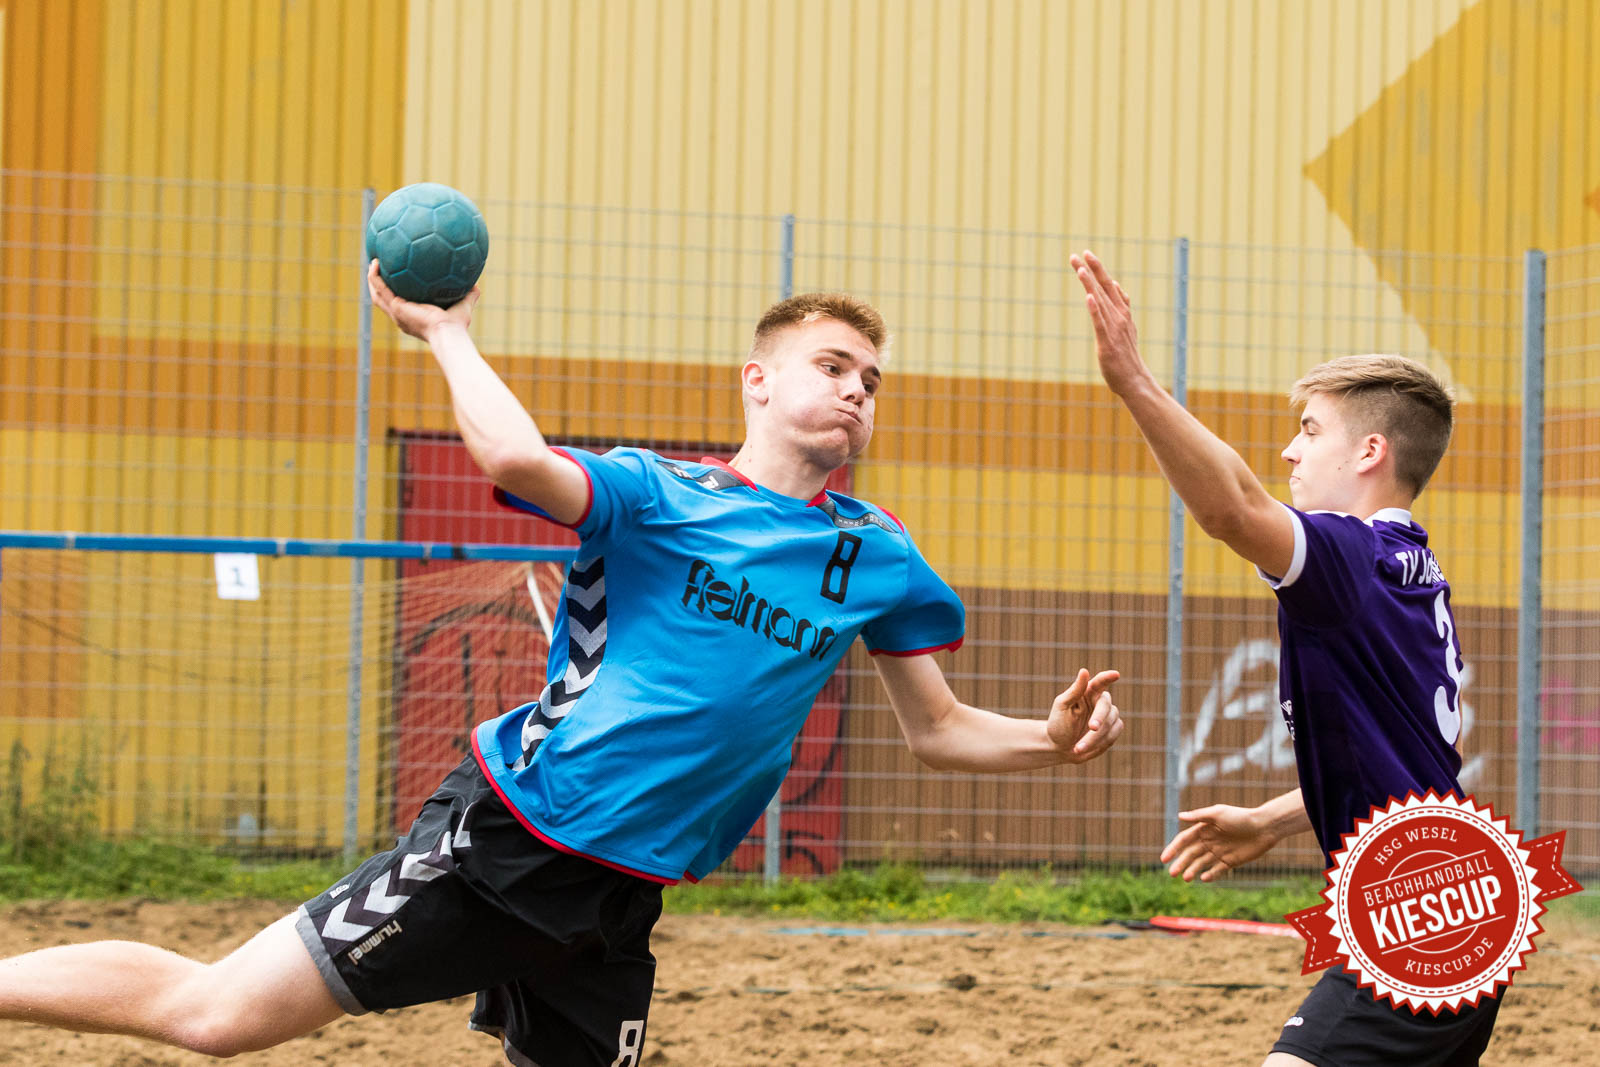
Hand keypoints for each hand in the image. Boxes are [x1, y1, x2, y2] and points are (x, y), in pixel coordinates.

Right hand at [368, 259, 479, 341]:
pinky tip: (376, 262)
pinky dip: (375, 276)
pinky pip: (380, 288)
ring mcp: (396, 313)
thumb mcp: (464, 305)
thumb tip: (476, 284)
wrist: (448, 332)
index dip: (395, 292)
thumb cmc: (456, 325)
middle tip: (379, 267)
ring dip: (372, 278)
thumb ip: (468, 295)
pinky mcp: (395, 307)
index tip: (395, 279)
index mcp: (413, 317)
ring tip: (373, 262)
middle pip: (383, 299)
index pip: (400, 304)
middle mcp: (401, 316)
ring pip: (377, 294)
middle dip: (379, 284)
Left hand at [1046, 668, 1122, 763]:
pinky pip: (1113, 735)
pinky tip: (1086, 748)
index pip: (1099, 682)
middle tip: (1092, 727)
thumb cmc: (1058, 723)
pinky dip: (1100, 743)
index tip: (1116, 674)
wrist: (1060, 747)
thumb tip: (1084, 671)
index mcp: (1087, 692)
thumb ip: (1074, 690)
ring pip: (1111, 723)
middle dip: (1100, 717)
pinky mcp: (1113, 730)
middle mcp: (1100, 702)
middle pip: (1106, 706)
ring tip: (1077, 748)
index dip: (1108, 678)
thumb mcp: (1062, 706)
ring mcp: (1109, 716)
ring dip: (1095, 737)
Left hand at [1070, 250, 1150, 395]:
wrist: (1135, 380)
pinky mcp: (1107, 343)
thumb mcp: (1125, 326)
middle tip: (1079, 253)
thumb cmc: (1126, 356)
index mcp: (1121, 313)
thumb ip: (1120, 306)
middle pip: (1103, 289)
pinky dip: (1094, 309)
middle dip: (1091, 270)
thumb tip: (1115, 285)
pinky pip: (1099, 323)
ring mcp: (1113, 329)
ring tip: (1080, 269)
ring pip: (1100, 302)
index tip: (1086, 253)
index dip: (1097, 269)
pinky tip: (1088, 296)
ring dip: (1090, 284)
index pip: (1107, 286)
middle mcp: (1119, 317)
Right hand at [1159, 804, 1276, 881]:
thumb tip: (1179, 816)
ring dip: (1192, 871)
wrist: (1264, 827)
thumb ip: (1199, 816)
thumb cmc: (1241, 817)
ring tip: (1186, 879)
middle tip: (1172, 874)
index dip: (1172, 849)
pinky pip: (1217, 871)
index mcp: (1203, 829)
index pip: (1183, 841)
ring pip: (1201, 864)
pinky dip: (1210, 875)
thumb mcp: (1218, 813)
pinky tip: (1204, 878)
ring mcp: (1219, 852)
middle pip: (1190, 855)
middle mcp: (1209, 841)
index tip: (1163, 859)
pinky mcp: (1230, 862)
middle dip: (1180, 864)